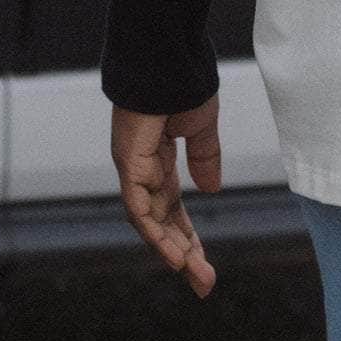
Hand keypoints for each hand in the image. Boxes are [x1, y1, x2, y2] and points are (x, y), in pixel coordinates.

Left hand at [111, 90, 222, 296]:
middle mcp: (143, 171)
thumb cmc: (182, 83)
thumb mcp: (202, 126)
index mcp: (159, 161)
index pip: (172, 209)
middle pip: (162, 223)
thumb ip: (205, 158)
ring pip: (150, 223)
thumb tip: (212, 189)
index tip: (203, 263)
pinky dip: (154, 232)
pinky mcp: (128, 164)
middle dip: (183, 254)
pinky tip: (173, 253)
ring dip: (172, 251)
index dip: (187, 236)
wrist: (167, 57)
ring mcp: (133, 169)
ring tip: (195, 274)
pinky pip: (138, 207)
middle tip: (204, 283)